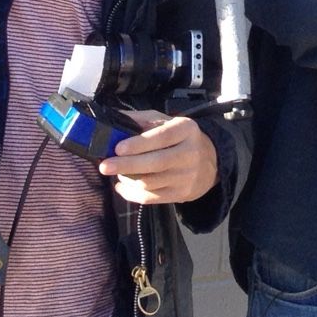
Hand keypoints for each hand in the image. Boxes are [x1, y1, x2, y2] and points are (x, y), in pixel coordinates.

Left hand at [103, 110, 218, 204]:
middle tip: (105, 166)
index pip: (162, 137)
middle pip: (155, 163)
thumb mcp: (167, 122)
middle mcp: (189, 154)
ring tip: (116, 173)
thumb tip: (113, 118)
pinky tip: (122, 186)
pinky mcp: (181, 194)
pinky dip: (131, 194)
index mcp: (186, 130)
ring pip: (150, 182)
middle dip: (127, 165)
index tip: (118, 148)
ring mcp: (186, 177)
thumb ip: (141, 120)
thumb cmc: (181, 138)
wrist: (211, 162)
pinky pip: (151, 198)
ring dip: (127, 178)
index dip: (139, 143)